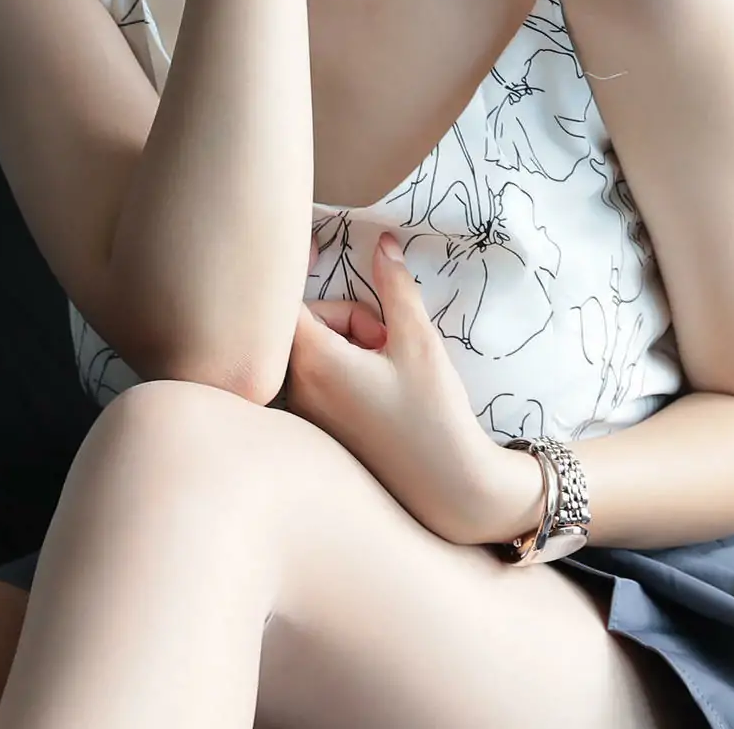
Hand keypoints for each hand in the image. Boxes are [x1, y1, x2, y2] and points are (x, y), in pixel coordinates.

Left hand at [281, 230, 533, 546]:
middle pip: (307, 325)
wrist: (446, 489)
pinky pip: (317, 381)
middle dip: (347, 317)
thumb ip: (395, 286)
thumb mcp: (418, 341)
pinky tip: (379, 391)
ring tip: (389, 368)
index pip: (287, 301)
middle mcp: (297, 390)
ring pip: (314, 353)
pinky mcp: (316, 431)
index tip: (316, 247)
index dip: (297, 269)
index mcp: (315, 362)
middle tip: (388, 338)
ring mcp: (303, 415)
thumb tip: (382, 243)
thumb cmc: (433, 415)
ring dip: (347, 344)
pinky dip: (343, 370)